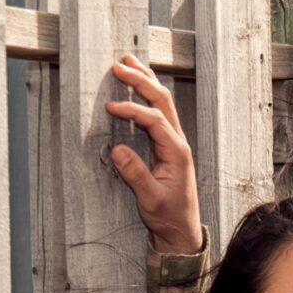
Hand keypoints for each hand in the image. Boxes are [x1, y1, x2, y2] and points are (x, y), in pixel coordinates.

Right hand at [106, 54, 203, 253]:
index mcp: (177, 153)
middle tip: (119, 64)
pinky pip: (158, 113)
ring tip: (128, 62)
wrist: (182, 230)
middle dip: (141, 81)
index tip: (110, 107)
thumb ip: (136, 175)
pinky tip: (135, 85)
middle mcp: (179, 143)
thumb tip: (117, 151)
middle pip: (163, 101)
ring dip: (146, 81)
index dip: (132, 110)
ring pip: (163, 103)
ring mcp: (175, 143)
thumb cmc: (169, 217)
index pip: (155, 120)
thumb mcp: (150, 200)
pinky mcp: (168, 146)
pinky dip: (146, 96)